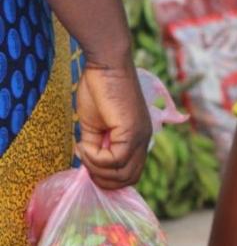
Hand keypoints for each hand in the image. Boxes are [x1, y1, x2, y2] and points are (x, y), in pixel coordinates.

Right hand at [75, 63, 150, 189]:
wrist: (106, 66)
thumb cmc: (99, 90)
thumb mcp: (94, 125)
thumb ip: (95, 146)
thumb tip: (90, 164)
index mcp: (137, 139)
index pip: (130, 173)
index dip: (107, 176)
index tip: (87, 163)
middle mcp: (144, 140)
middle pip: (129, 179)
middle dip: (102, 179)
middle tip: (84, 163)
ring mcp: (140, 136)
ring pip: (123, 174)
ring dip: (98, 170)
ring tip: (84, 152)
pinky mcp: (132, 131)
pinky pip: (115, 161)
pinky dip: (96, 159)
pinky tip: (85, 145)